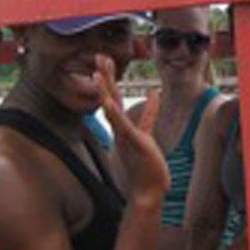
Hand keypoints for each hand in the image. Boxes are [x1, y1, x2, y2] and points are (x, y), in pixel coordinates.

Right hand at [98, 62, 167, 208]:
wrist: (146, 193)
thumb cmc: (147, 167)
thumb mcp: (147, 134)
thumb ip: (148, 115)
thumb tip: (153, 94)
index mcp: (122, 127)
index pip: (115, 99)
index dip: (110, 81)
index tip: (103, 64)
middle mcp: (120, 130)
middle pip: (110, 98)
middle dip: (105, 77)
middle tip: (99, 56)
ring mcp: (125, 136)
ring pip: (112, 109)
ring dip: (105, 90)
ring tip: (97, 72)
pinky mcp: (133, 143)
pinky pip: (122, 126)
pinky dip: (114, 113)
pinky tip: (108, 101)